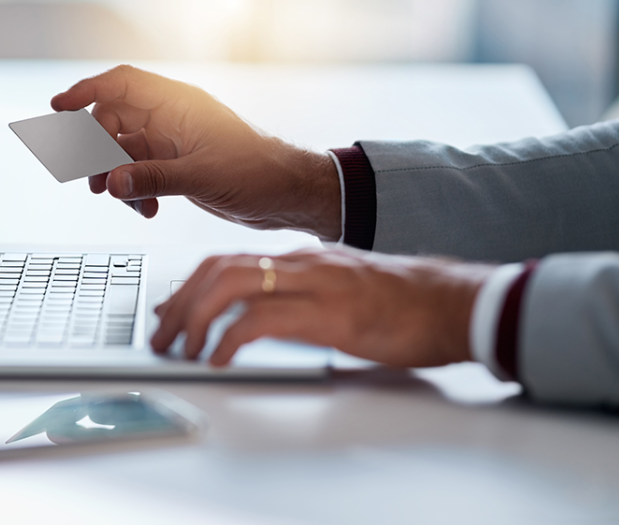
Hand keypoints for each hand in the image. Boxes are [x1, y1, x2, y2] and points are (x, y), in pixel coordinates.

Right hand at [51, 65, 340, 238]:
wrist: (290, 194)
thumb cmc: (260, 172)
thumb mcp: (203, 176)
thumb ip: (154, 178)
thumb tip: (112, 181)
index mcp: (178, 104)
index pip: (121, 84)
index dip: (86, 91)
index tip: (59, 108)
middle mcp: (171, 118)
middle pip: (112, 120)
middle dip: (97, 150)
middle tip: (93, 179)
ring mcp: (172, 142)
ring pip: (122, 150)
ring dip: (115, 175)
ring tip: (120, 199)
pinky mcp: (176, 166)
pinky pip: (138, 172)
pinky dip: (134, 190)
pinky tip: (146, 210)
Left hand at [150, 246, 494, 367]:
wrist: (454, 302)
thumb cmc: (405, 303)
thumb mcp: (342, 293)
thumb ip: (303, 299)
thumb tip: (266, 322)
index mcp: (301, 258)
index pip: (228, 260)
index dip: (189, 285)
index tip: (169, 311)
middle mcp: (299, 262)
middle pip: (217, 267)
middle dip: (180, 301)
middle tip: (163, 336)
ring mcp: (311, 283)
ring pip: (228, 285)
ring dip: (193, 318)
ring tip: (180, 350)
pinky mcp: (325, 312)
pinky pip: (258, 319)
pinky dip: (227, 339)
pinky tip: (218, 359)